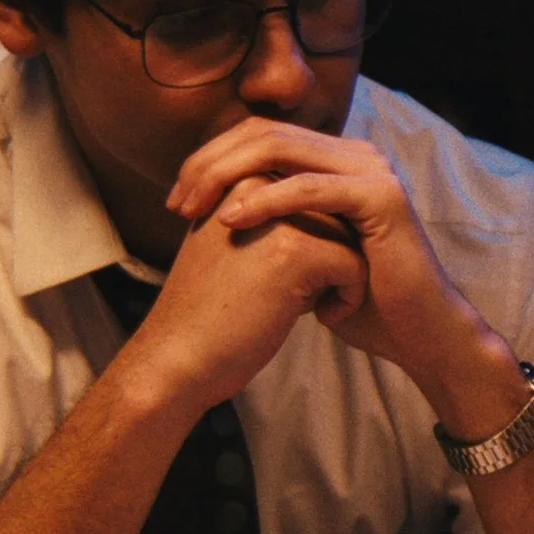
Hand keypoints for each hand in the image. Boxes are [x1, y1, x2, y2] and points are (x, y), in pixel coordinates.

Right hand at [121, 173, 368, 413]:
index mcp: (239, 175)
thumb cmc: (210, 309)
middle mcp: (256, 183)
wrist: (178, 357)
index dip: (316, 238)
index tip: (288, 277)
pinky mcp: (296, 251)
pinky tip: (321, 318)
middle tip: (298, 294)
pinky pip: (355, 265)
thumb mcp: (233, 243)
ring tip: (307, 304)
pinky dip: (350, 296)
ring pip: (351, 234)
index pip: (312, 193)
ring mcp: (276, 216)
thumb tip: (334, 210)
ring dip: (343, 274)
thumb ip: (270, 215)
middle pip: (335, 209)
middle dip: (331, 253)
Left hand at [166, 119, 530, 431]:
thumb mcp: (304, 253)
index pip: (259, 136)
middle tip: (175, 201)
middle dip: (209, 163)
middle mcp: (355, 154)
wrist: (416, 335)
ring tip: (192, 208)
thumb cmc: (359, 302)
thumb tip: (216, 207)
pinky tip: (230, 221)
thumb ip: (274, 221)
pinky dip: (265, 200)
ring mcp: (372, 170)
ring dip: (226, 174)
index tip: (175, 201)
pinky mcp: (381, 196)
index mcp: (336, 160)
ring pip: (280, 149)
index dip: (210, 160)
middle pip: (264, 133)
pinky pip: (309, 187)